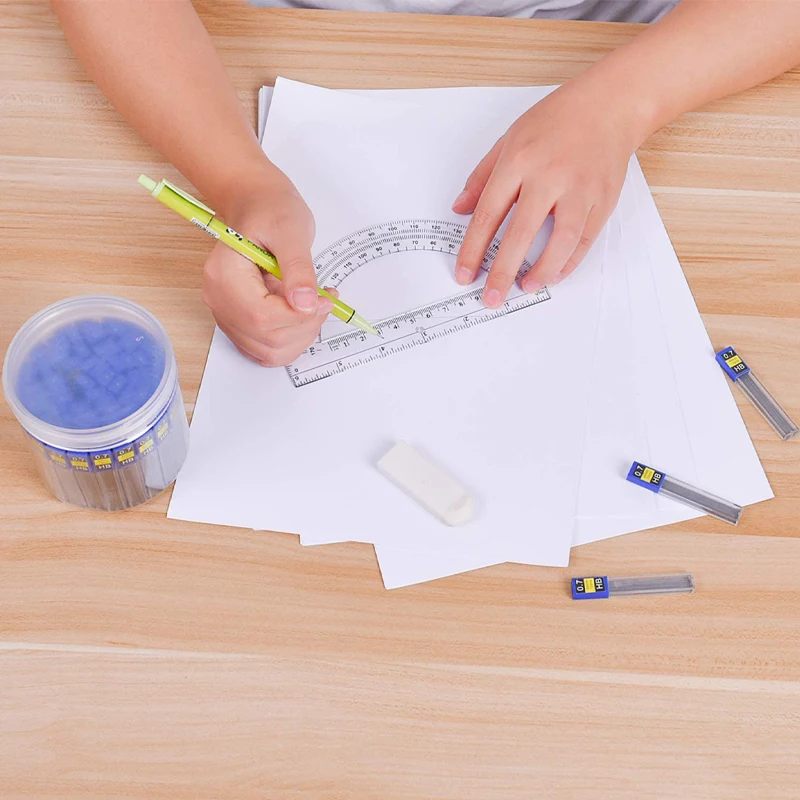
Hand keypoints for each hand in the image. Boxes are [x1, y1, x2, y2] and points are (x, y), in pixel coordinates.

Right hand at [202, 168, 333, 366]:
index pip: (261, 317)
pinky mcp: (241, 322)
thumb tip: (304, 304)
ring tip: (314, 304)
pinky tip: (303, 314)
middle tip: (324, 299)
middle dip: (305, 326)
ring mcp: (228, 314)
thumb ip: (298, 269)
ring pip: (269, 351)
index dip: (299, 317)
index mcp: (224, 275)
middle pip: (266, 339)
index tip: (324, 299)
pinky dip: (293, 339)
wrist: (258, 205)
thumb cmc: (271, 211)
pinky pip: (268, 349)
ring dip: (302, 336)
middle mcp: (219, 299)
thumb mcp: (291, 231)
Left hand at [452, 81, 634, 306]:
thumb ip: (482, 177)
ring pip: (561, 240)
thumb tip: (459, 210)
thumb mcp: (509, 139)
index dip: (473, 249)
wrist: (609, 104)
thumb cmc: (555, 121)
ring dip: (542, 270)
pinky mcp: (604, 198)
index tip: (464, 275)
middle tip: (491, 298)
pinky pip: (586, 238)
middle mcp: (549, 175)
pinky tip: (554, 274)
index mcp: (518, 160)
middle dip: (502, 271)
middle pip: (520, 233)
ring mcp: (580, 188)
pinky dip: (570, 261)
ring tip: (526, 287)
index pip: (488, 214)